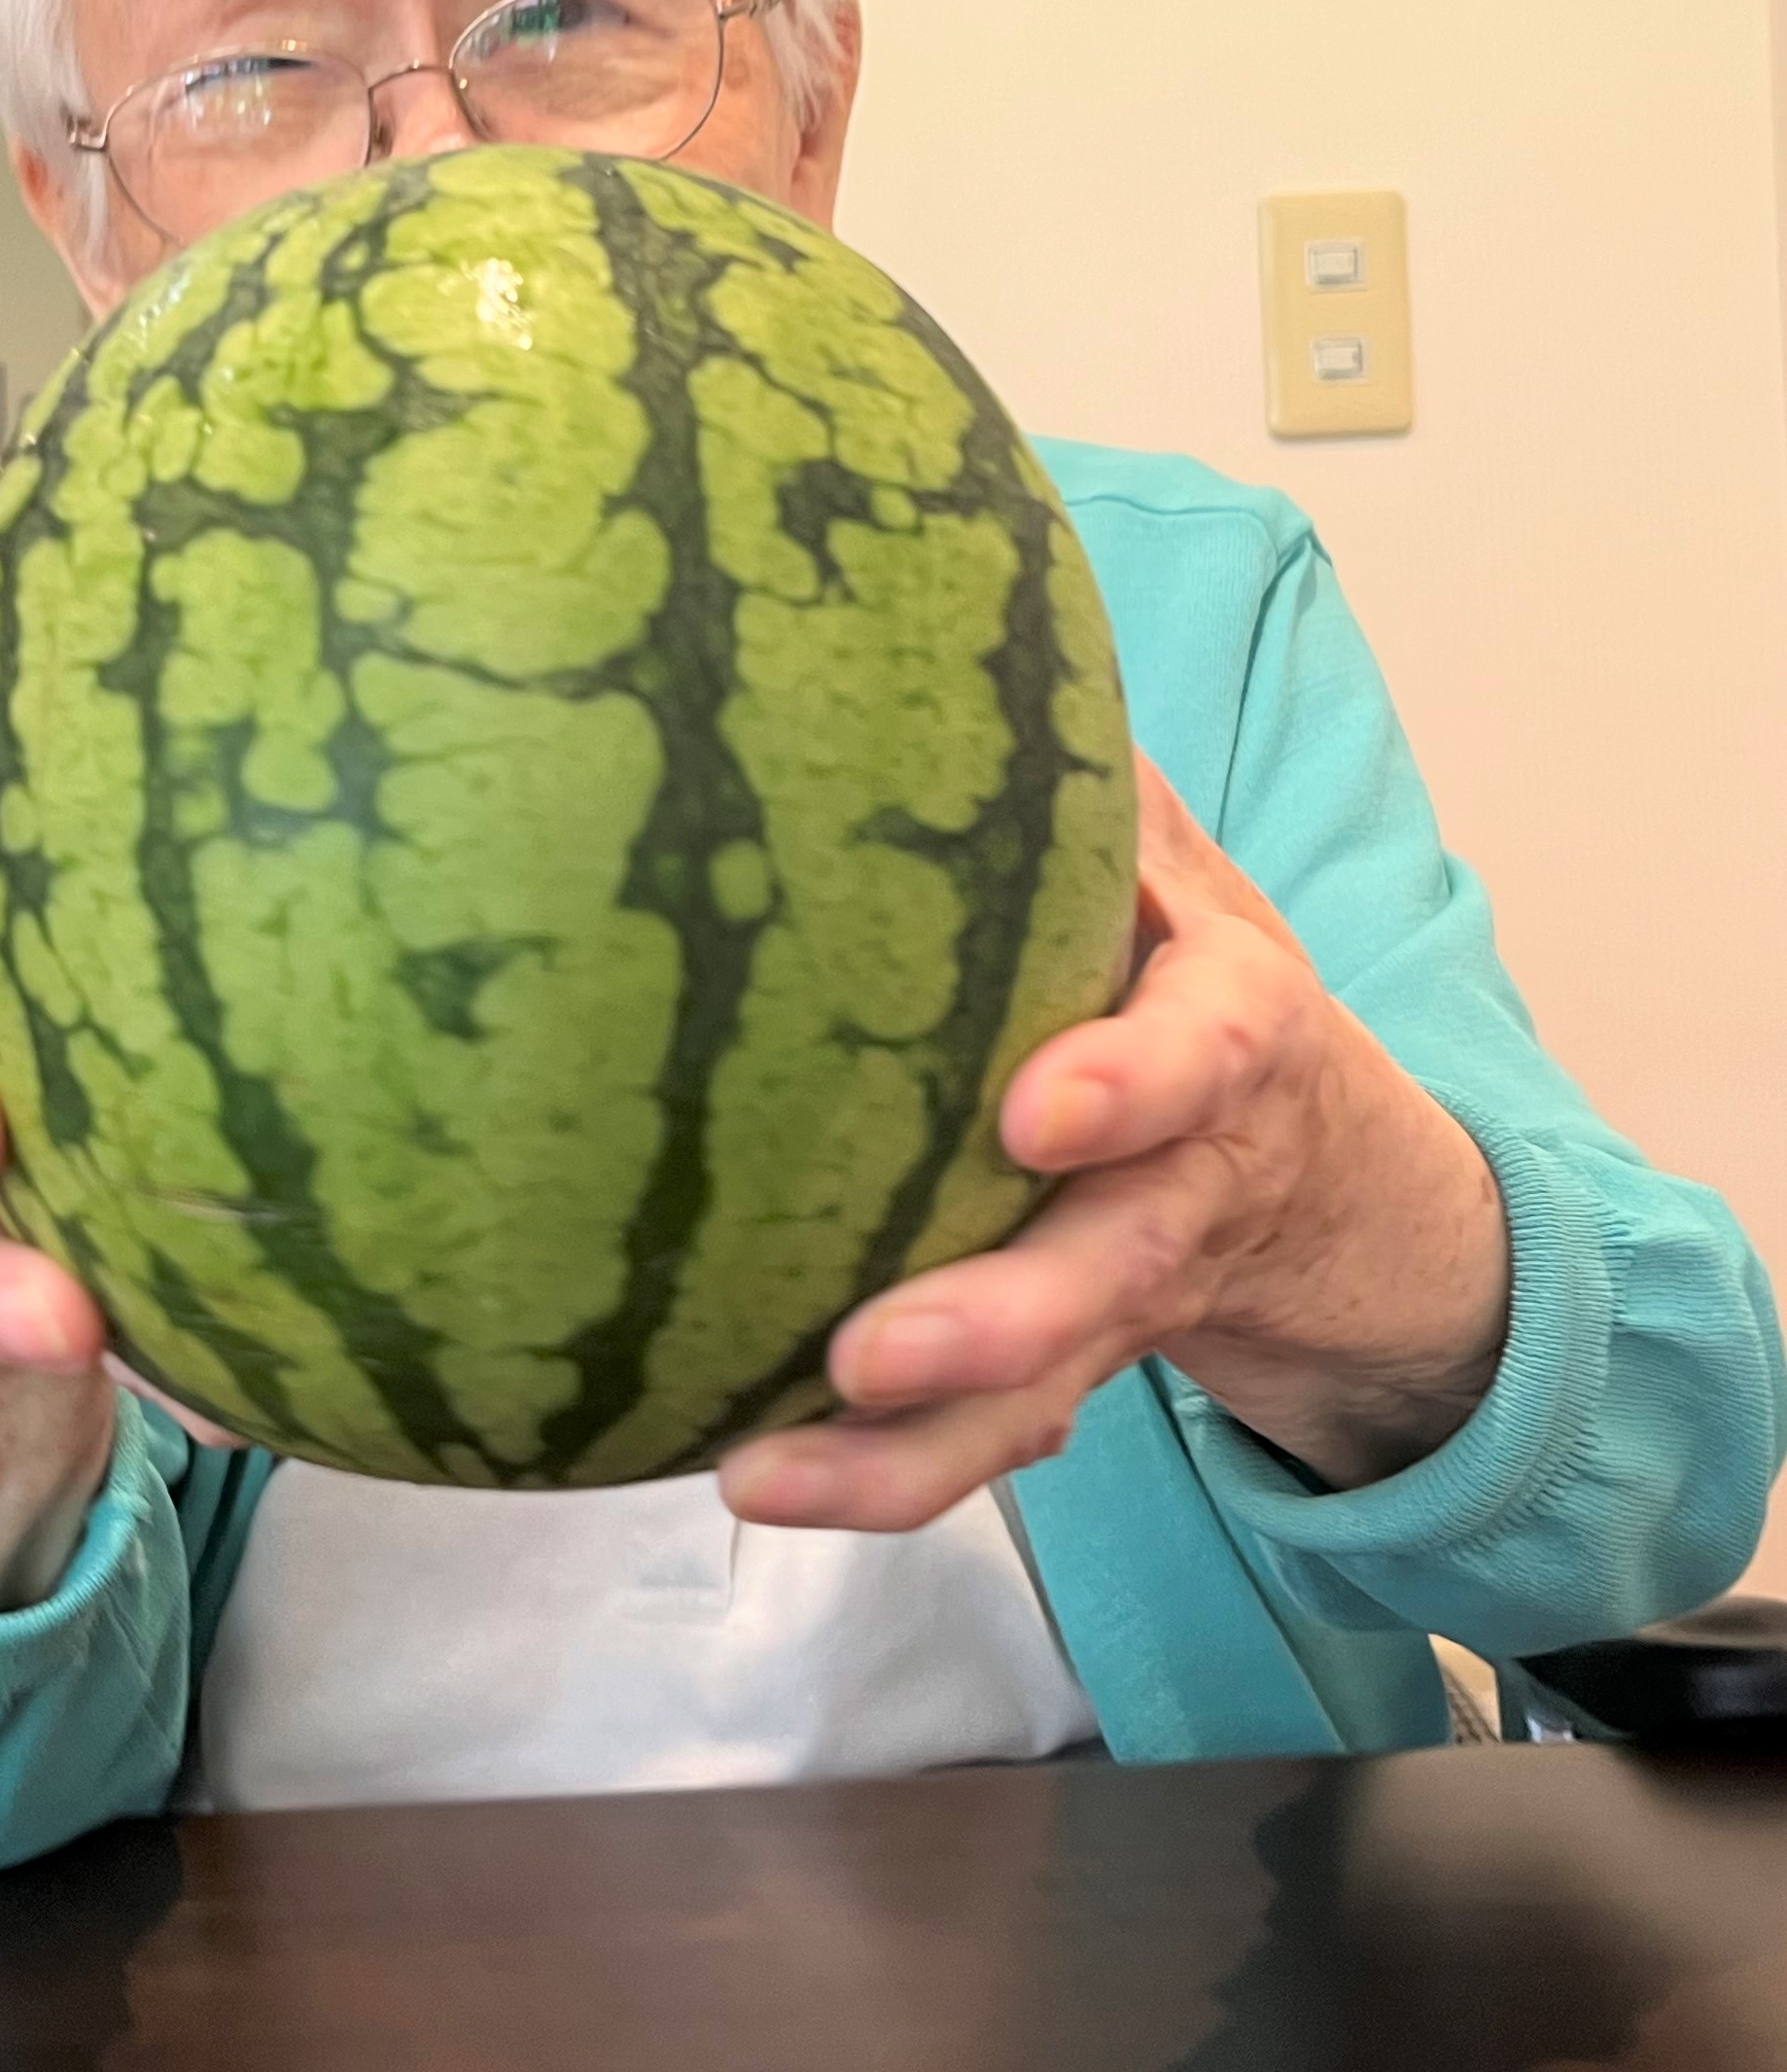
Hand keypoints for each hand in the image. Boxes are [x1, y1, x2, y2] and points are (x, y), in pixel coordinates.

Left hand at [720, 754, 1511, 1534]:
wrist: (1317, 1165)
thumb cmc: (1191, 977)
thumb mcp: (1174, 862)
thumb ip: (1081, 775)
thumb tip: (946, 592)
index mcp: (1225, 1034)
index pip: (1201, 1053)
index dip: (1131, 1084)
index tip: (1037, 1111)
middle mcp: (1183, 1179)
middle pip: (1113, 1269)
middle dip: (1000, 1321)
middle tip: (863, 1354)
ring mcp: (1120, 1293)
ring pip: (1043, 1393)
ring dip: (909, 1454)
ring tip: (761, 1477)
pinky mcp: (1061, 1366)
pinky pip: (988, 1438)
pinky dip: (882, 1474)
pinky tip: (754, 1479)